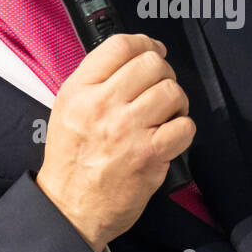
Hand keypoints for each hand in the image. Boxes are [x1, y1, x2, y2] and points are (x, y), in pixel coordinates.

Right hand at [37, 34, 194, 251]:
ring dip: (176, 101)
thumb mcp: (67, 109)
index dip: (145, 43)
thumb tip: (133, 58)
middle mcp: (102, 105)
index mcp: (80, 91)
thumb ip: (95, 81)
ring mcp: (127, 130)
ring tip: (167, 113)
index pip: (120, 45)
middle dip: (164, 73)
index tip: (153, 52)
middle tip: (160, 89)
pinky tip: (170, 135)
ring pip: (171, 91)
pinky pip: (184, 126)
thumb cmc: (71, 161)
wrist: (70, 208)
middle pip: (151, 63)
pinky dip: (183, 129)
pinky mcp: (149, 155)